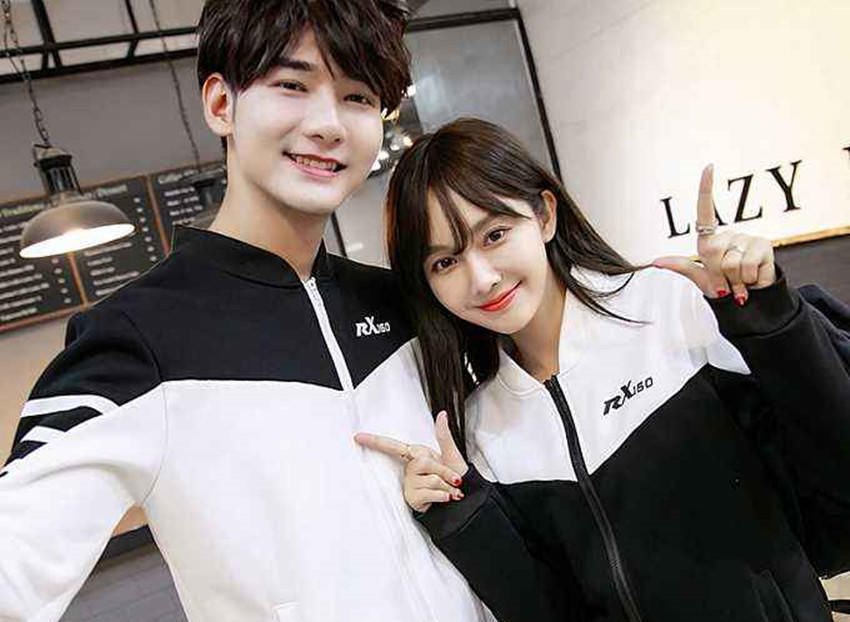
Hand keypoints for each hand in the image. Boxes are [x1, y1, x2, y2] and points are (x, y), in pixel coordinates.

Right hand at [354, 411, 468, 512]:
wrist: (463, 498)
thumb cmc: (455, 474)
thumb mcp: (450, 453)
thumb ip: (444, 434)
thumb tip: (442, 414)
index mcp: (416, 454)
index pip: (392, 446)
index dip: (374, 441)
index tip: (357, 436)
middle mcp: (410, 468)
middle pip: (425, 463)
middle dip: (445, 471)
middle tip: (453, 478)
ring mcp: (409, 484)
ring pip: (431, 479)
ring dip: (447, 486)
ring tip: (449, 489)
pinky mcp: (412, 498)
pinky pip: (431, 493)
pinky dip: (444, 495)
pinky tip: (446, 498)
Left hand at [653, 164, 775, 304]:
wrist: (750, 301)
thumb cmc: (724, 287)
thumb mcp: (700, 278)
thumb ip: (682, 266)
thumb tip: (655, 262)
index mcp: (711, 240)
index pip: (706, 210)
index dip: (707, 188)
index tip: (709, 167)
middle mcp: (729, 235)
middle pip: (713, 252)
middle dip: (717, 274)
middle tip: (726, 283)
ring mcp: (747, 238)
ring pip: (730, 262)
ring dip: (733, 280)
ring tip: (740, 282)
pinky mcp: (764, 245)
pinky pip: (747, 266)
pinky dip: (747, 280)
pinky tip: (752, 279)